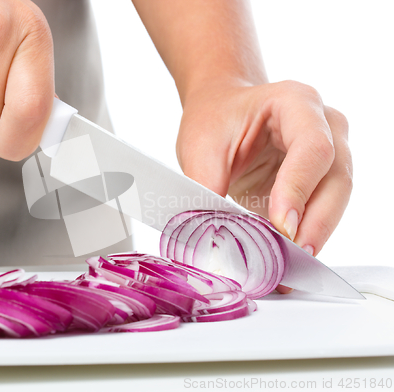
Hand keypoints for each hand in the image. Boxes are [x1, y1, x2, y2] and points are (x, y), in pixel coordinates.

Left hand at [176, 80, 351, 292]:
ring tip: (291, 266)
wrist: (221, 109)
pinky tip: (289, 257)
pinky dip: (307, 234)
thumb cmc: (215, 117)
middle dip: (317, 222)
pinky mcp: (318, 179)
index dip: (299, 189)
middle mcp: (324, 125)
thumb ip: (206, 190)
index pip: (312, 148)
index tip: (282, 226)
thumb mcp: (201, 147)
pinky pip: (322, 209)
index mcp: (296, 103)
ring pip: (337, 197)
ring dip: (316, 233)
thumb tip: (214, 240)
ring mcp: (329, 152)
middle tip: (293, 257)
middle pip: (337, 177)